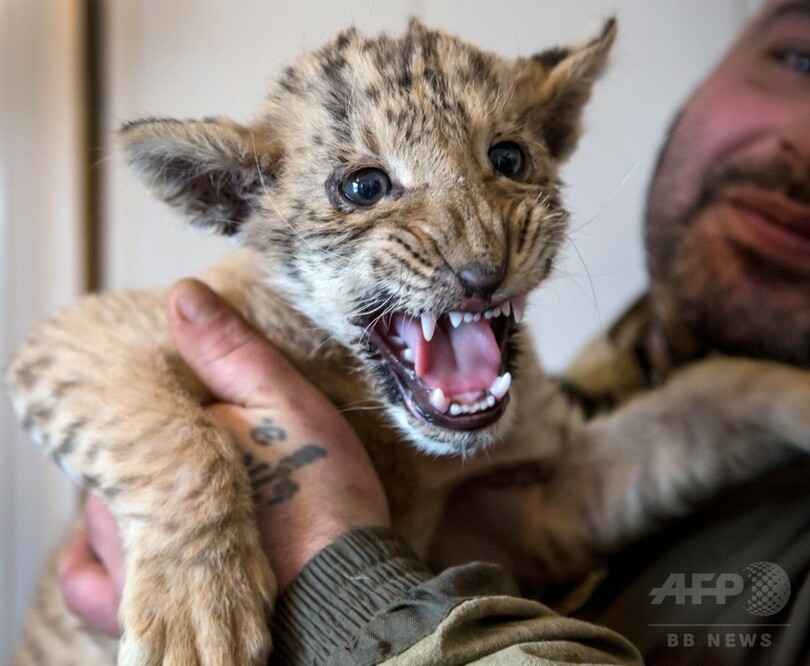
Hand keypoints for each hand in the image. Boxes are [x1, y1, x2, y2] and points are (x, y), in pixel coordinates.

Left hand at [59, 278, 389, 632]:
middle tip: (201, 445)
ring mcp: (128, 572)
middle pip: (118, 468)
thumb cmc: (319, 500)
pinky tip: (138, 546)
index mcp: (153, 460)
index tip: (195, 404)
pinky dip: (101, 564)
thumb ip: (231, 351)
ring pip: (109, 516)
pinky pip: (92, 584)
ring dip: (137, 500)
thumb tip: (182, 295)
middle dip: (151, 452)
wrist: (343, 593)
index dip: (158, 409)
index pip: (125, 421)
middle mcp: (124, 517)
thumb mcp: (286, 406)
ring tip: (188, 491)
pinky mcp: (143, 612)